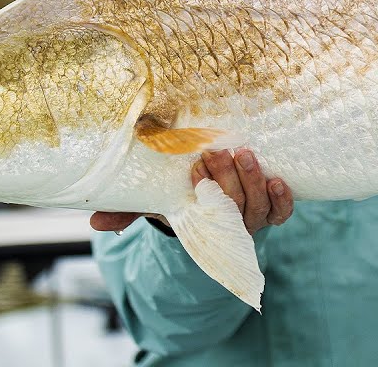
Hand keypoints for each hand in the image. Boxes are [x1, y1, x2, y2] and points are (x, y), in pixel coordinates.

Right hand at [89, 148, 293, 234]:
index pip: (206, 214)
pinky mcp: (272, 210)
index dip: (204, 192)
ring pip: (259, 207)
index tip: (194, 170)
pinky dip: (281, 198)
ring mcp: (253, 217)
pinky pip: (282, 212)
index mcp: (202, 223)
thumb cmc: (181, 199)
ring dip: (253, 181)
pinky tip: (278, 179)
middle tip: (216, 153)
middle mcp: (230, 223)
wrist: (213, 203)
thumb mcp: (154, 202)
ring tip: (244, 154)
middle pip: (234, 207)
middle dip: (226, 179)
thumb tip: (95, 221)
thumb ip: (126, 212)